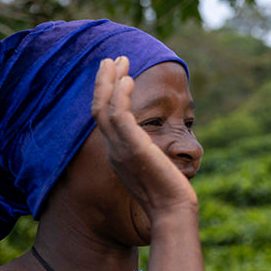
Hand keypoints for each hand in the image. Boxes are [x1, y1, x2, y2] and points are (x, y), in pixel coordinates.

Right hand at [91, 56, 197, 219]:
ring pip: (104, 108)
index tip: (117, 74)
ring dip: (110, 82)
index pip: (105, 119)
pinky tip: (128, 79)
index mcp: (118, 154)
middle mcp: (114, 150)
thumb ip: (149, 151)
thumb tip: (157, 142)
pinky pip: (120, 115)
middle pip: (98, 110)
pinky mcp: (133, 147)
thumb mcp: (154, 166)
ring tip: (118, 61)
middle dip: (103, 82)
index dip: (106, 95)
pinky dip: (121, 95)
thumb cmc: (168, 192)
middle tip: (110, 60)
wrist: (171, 210)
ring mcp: (121, 149)